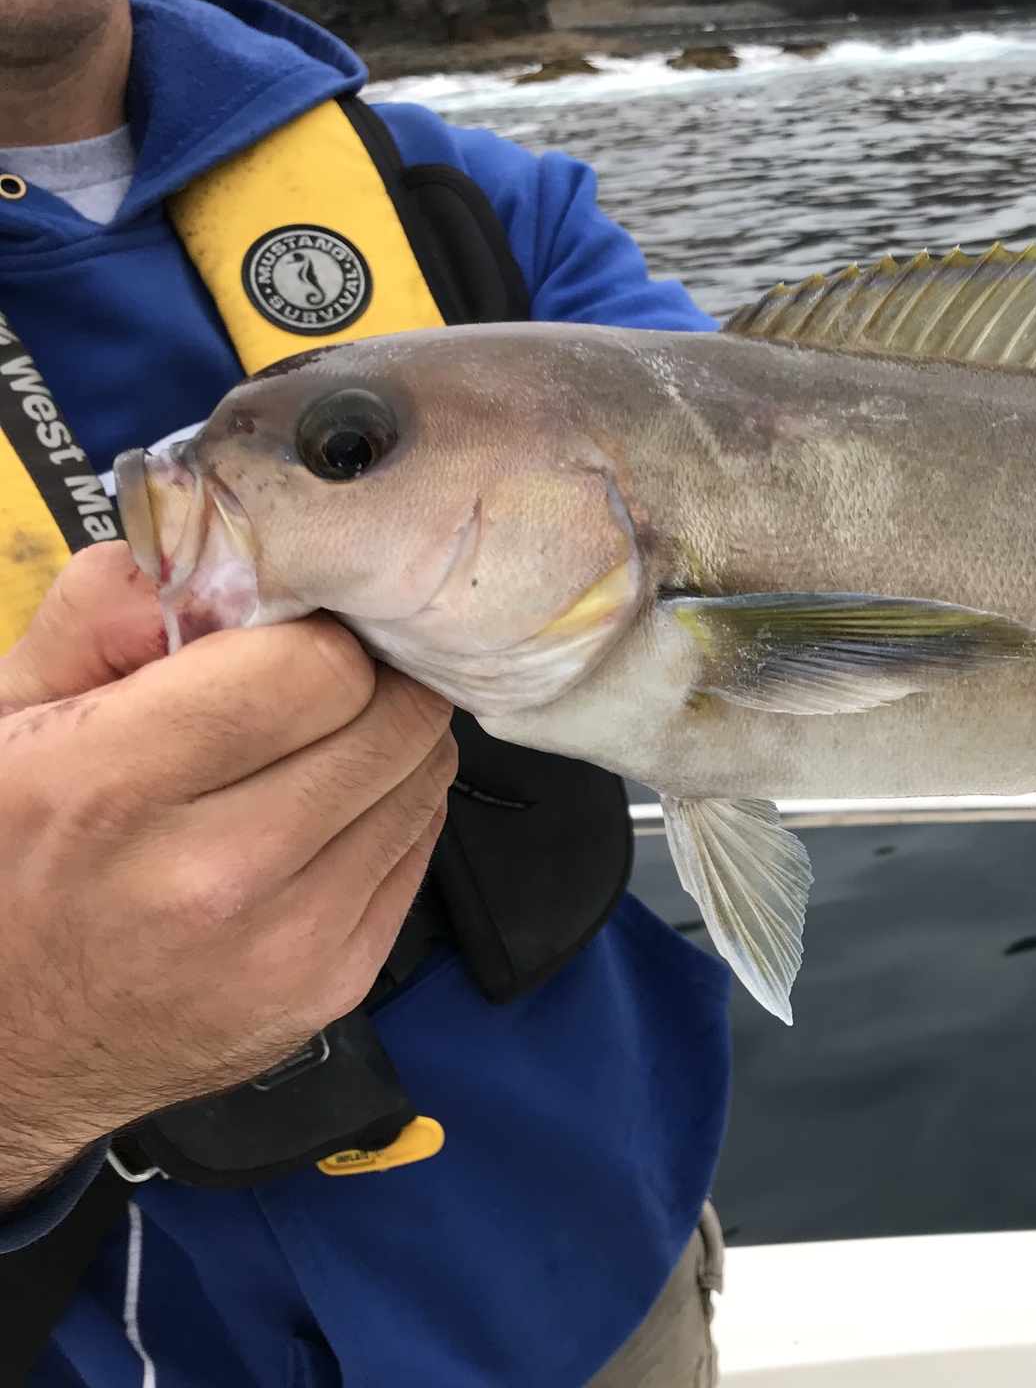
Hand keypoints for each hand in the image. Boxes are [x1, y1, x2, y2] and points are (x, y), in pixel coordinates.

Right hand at [0, 545, 455, 1205]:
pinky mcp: (336, 986)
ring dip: (387, 741)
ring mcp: (288, 944)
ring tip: (316, 746)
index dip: (317, 633)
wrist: (1, 1050)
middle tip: (321, 679)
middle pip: (392, 717)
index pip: (316, 665)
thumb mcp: (8, 714)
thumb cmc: (3, 863)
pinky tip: (322, 813)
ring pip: (424, 777)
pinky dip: (388, 810)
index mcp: (111, 788)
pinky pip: (421, 847)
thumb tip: (224, 555)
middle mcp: (214, 876)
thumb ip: (107, 611)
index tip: (290, 632)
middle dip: (367, 678)